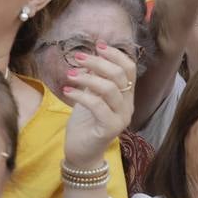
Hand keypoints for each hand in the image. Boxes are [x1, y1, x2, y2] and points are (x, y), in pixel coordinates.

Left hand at [60, 41, 136, 166]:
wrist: (81, 153)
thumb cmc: (85, 123)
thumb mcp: (91, 96)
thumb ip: (95, 79)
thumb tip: (91, 55)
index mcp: (126, 96)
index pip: (130, 68)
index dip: (116, 54)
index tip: (98, 45)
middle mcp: (128, 106)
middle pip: (120, 75)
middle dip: (98, 62)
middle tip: (78, 57)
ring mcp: (121, 118)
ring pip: (110, 89)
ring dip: (88, 77)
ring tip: (70, 74)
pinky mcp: (109, 129)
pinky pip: (97, 105)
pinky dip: (81, 94)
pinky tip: (67, 91)